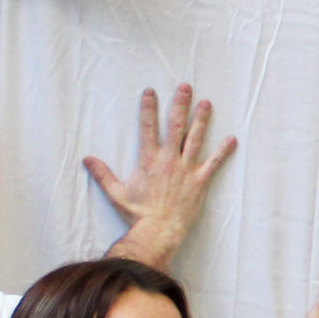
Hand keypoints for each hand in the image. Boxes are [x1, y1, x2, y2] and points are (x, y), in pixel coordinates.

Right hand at [84, 83, 237, 262]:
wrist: (158, 230)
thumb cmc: (138, 213)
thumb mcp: (116, 193)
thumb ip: (102, 174)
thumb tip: (86, 159)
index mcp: (149, 160)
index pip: (148, 127)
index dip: (149, 108)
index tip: (151, 91)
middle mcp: (168, 160)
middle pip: (175, 126)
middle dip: (180, 104)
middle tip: (185, 87)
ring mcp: (185, 169)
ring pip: (195, 139)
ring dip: (201, 119)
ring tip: (206, 103)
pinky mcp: (199, 181)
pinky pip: (214, 163)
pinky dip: (223, 151)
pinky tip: (232, 139)